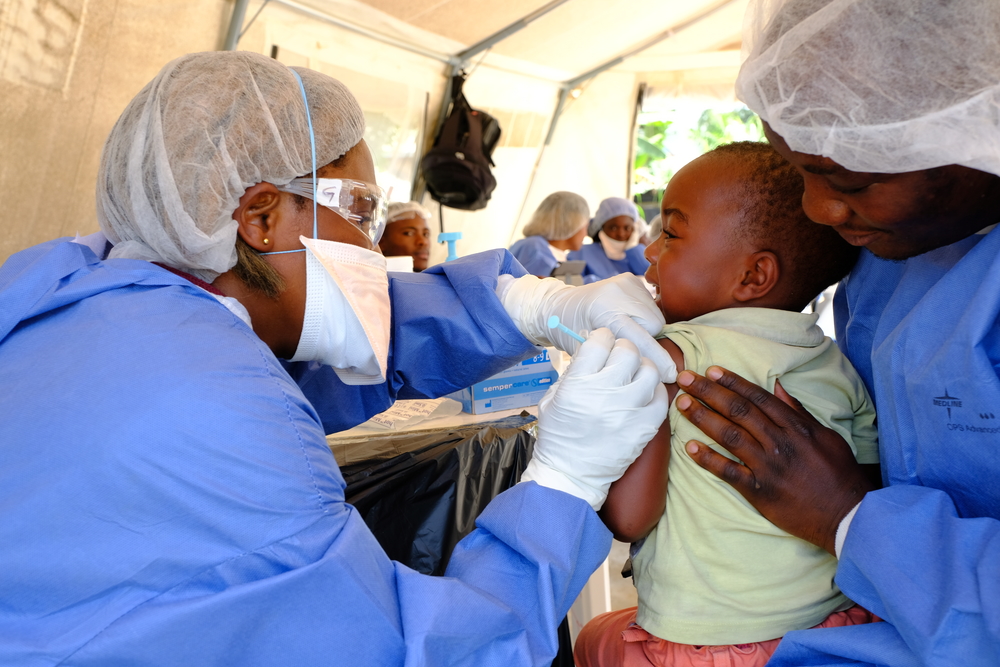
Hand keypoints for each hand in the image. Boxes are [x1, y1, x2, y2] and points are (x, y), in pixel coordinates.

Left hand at [501, 274, 675, 381]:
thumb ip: (617, 358)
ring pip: (656, 316)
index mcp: (603, 310)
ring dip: (648, 330)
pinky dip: (644, 318)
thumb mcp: (588, 351)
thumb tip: (649, 371)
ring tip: (625, 332)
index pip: (639, 338)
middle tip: (628, 348)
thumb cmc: (569, 333)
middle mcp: (618, 291)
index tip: (671, 375)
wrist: (560, 305)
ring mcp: (627, 282)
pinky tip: (628, 320)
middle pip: (655, 326)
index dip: (657, 359)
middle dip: (648, 341)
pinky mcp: (632, 278)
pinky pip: (651, 306)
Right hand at [521, 328, 668, 509]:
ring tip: (634, 377)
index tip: (603, 343)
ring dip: (641, 369)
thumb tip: (593, 347)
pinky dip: (654, 392)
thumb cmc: (559, 435)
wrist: (571, 475)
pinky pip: (661, 397)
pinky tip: (644, 396)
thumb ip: (574, 371)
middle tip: (619, 359)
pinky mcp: (644, 428)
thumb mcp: (553, 397)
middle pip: (627, 351)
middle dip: (623, 350)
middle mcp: (604, 393)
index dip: (602, 338)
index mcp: (577, 384)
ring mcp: (627, 411)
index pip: (600, 341)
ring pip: (649, 370)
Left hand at [675, 366, 874, 553]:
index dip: (732, 382)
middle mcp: (779, 442)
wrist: (848, 515)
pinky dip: (708, 459)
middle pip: (737, 410)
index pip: (757, 398)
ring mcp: (768, 467)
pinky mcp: (759, 491)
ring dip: (702, 417)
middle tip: (684, 378)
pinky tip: (689, 446)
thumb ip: (798, 411)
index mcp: (796, 427)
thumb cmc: (838, 473)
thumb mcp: (826, 436)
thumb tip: (778, 386)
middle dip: (708, 391)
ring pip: (729, 435)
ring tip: (681, 403)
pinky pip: (728, 472)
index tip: (710, 370)